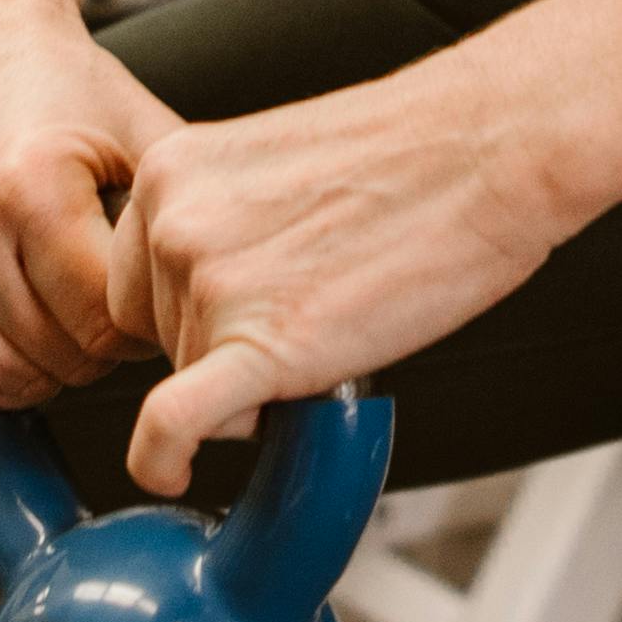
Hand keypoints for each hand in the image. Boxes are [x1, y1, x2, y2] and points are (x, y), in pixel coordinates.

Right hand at [0, 11, 177, 412]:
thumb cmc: (74, 99)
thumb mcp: (148, 139)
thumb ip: (185, 221)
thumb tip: (220, 313)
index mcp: (32, 185)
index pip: (101, 321)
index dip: (142, 328)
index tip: (151, 302)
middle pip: (57, 355)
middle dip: (102, 350)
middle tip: (116, 310)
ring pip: (7, 375)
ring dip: (54, 365)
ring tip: (75, 316)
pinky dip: (3, 369)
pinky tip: (30, 327)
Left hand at [105, 67, 577, 497]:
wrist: (491, 149)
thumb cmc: (414, 155)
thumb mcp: (275, 166)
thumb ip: (222, 219)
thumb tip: (211, 289)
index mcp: (172, 170)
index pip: (130, 276)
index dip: (184, 305)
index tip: (239, 305)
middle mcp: (172, 221)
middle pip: (149, 331)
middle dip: (206, 344)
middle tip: (293, 320)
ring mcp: (208, 283)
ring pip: (182, 378)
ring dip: (241, 382)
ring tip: (325, 334)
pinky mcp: (258, 345)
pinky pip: (172, 424)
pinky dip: (163, 457)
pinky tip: (171, 471)